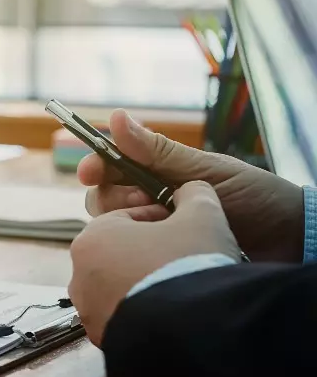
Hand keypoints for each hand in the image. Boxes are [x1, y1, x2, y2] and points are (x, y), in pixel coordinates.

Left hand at [68, 181, 240, 345]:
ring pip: (120, 288)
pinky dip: (145, 314)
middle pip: (121, 254)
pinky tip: (174, 313)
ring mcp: (88, 311)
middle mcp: (79, 275)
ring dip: (146, 285)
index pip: (127, 218)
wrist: (192, 329)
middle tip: (186, 258)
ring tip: (183, 288)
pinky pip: (125, 319)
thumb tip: (192, 189)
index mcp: (92, 238)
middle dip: (151, 253)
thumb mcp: (203, 214)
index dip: (161, 218)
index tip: (184, 225)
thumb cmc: (189, 264)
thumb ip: (195, 193)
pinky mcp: (102, 340)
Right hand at [79, 109, 304, 262]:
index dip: (95, 167)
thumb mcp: (205, 171)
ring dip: (129, 224)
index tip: (88, 173)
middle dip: (116, 199)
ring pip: (112, 227)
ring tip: (163, 225)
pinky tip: (160, 249)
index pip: (112, 166)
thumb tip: (117, 117)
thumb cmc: (254, 198)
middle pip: (104, 197)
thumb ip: (158, 151)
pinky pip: (129, 256)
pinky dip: (137, 250)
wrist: (287, 241)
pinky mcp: (160, 259)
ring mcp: (155, 231)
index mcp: (159, 172)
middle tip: (147, 202)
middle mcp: (151, 201)